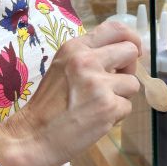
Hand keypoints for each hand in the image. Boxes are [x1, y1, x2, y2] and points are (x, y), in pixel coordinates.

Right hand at [0, 21, 142, 165]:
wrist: (32, 137)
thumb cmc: (48, 106)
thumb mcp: (63, 67)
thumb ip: (89, 56)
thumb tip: (124, 54)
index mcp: (75, 48)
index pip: (115, 28)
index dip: (132, 38)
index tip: (134, 50)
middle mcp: (86, 61)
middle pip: (130, 51)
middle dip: (130, 68)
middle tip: (116, 82)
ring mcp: (98, 84)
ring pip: (133, 83)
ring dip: (122, 96)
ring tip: (99, 105)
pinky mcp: (107, 107)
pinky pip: (127, 106)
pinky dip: (116, 115)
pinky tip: (97, 119)